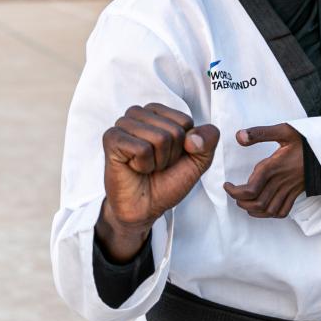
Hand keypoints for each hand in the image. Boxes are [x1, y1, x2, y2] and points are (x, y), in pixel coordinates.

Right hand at [97, 103, 219, 261]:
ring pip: (159, 138)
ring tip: (146, 166)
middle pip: (173, 130)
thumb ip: (208, 141)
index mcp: (159, 113)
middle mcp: (139, 114)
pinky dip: (144, 165)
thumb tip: (193, 137)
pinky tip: (134, 167)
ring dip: (157, 161)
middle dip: (170, 155)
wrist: (144, 207)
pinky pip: (142, 148)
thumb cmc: (166, 181)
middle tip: (156, 164)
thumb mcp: (198, 161)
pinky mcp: (111, 138)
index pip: (185, 121)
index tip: (170, 156)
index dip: (184, 145)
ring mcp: (123, 124)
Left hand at [223, 123, 304, 217]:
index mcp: (273, 167)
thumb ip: (259, 133)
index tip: (227, 185)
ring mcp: (289, 189)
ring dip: (253, 210)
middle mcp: (280, 182)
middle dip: (241, 202)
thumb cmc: (306, 140)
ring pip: (269, 210)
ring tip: (244, 202)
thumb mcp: (284, 130)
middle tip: (233, 193)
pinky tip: (262, 208)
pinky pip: (282, 211)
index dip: (234, 192)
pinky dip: (269, 214)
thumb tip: (238, 136)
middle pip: (257, 203)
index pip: (250, 189)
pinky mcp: (296, 193)